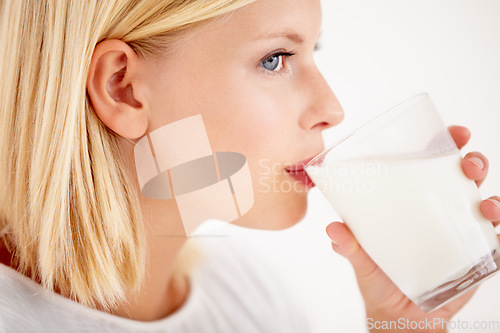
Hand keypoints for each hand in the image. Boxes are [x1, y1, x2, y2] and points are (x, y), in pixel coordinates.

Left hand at [325, 125, 499, 332]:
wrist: (399, 318)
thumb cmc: (380, 280)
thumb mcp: (362, 260)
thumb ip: (349, 246)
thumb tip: (333, 228)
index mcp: (414, 202)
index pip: (432, 165)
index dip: (445, 144)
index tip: (452, 133)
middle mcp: (440, 211)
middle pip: (464, 177)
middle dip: (472, 162)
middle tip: (466, 162)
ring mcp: (461, 232)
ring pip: (484, 202)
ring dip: (490, 195)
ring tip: (483, 202)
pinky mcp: (475, 257)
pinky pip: (496, 239)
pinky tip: (494, 226)